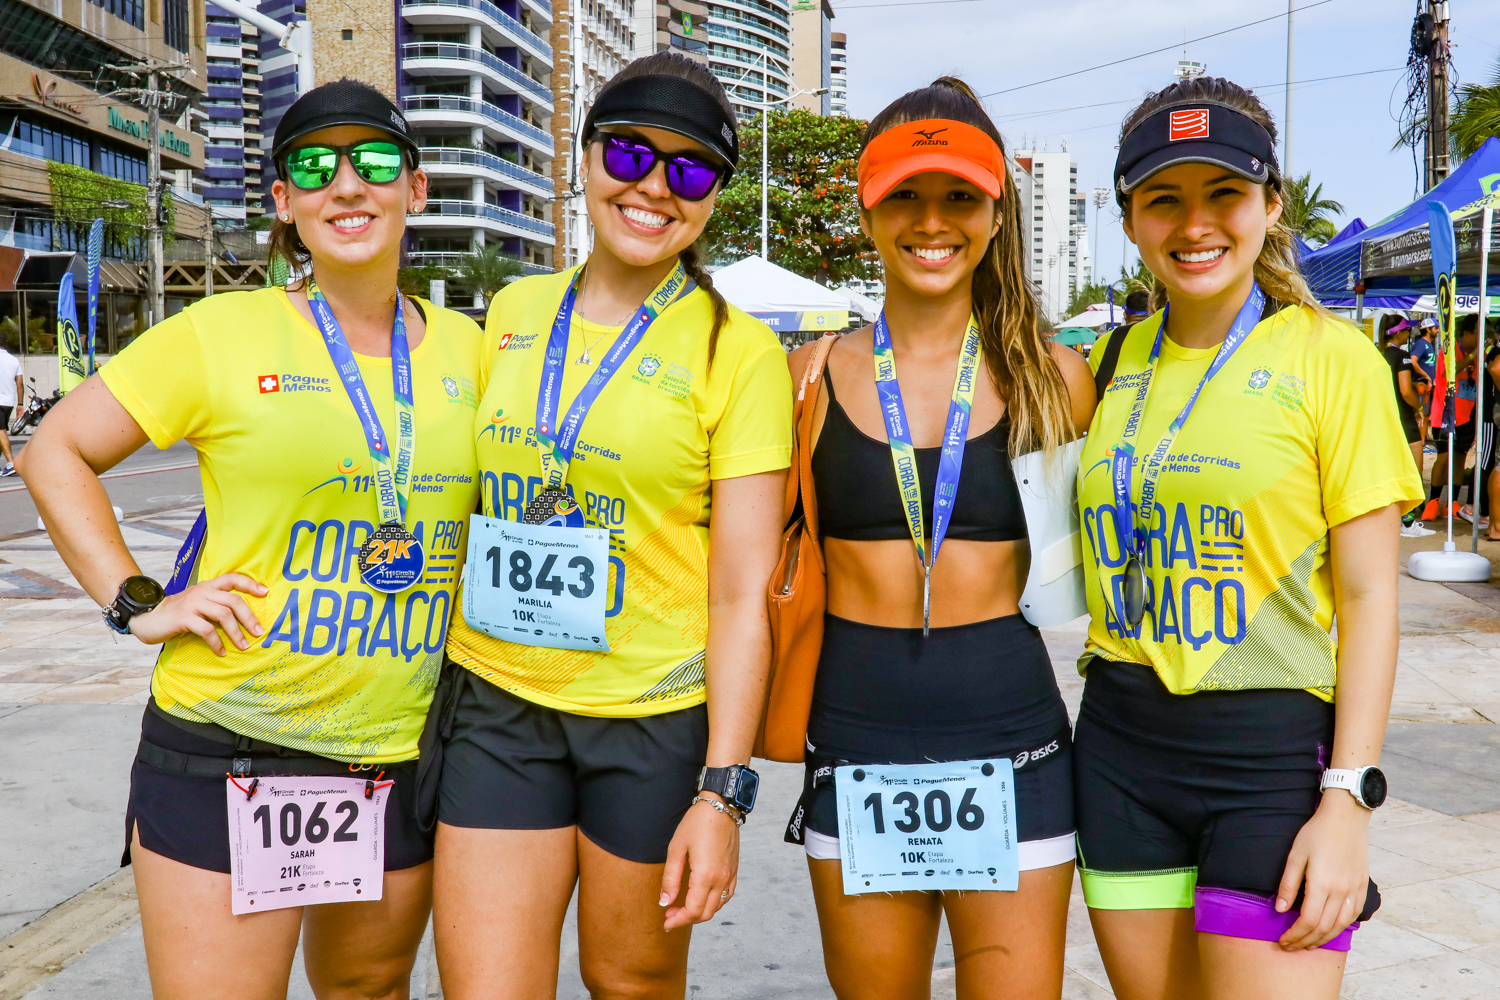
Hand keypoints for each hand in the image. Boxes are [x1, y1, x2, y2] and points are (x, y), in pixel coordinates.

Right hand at [127, 574, 267, 654]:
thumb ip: (214, 604)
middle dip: (250, 617)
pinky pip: (207, 630)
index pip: (232, 578)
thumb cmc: (176, 614)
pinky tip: (221, 651)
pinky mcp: (184, 618)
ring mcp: (193, 604)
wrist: (146, 618)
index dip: (250, 584)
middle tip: (259, 632)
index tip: (266, 592)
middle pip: (234, 600)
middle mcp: (202, 591)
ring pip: (224, 615)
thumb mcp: (197, 603)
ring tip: (243, 645)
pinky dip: (217, 642)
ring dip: (236, 632)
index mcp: (207, 586)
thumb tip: (241, 618)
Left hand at [659, 793, 739, 930]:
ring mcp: (730, 875)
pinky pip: (727, 896)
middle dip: (686, 919)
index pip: (692, 911)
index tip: (666, 923)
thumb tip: (665, 902)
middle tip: (670, 914)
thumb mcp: (676, 849)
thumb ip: (671, 878)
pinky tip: (703, 898)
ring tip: (683, 907)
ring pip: (717, 907)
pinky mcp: (734, 870)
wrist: (721, 806)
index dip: (678, 921)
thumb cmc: (697, 823)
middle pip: (705, 913)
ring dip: (700, 912)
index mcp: (705, 876)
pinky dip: (714, 903)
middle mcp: (721, 879)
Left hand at [1275, 790, 1371, 949]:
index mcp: (1322, 884)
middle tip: (1291, 946)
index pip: (1308, 921)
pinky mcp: (1362, 887)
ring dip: (1323, 939)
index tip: (1283, 940)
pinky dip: (1340, 928)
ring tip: (1308, 944)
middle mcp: (1342, 891)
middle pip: (1324, 928)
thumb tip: (1281, 909)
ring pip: (1340, 926)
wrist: (1346, 818)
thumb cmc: (1316, 833)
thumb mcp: (1296, 855)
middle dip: (1306, 942)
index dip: (1295, 935)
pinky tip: (1330, 930)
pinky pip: (1353, 916)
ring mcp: (1355, 890)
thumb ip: (1288, 884)